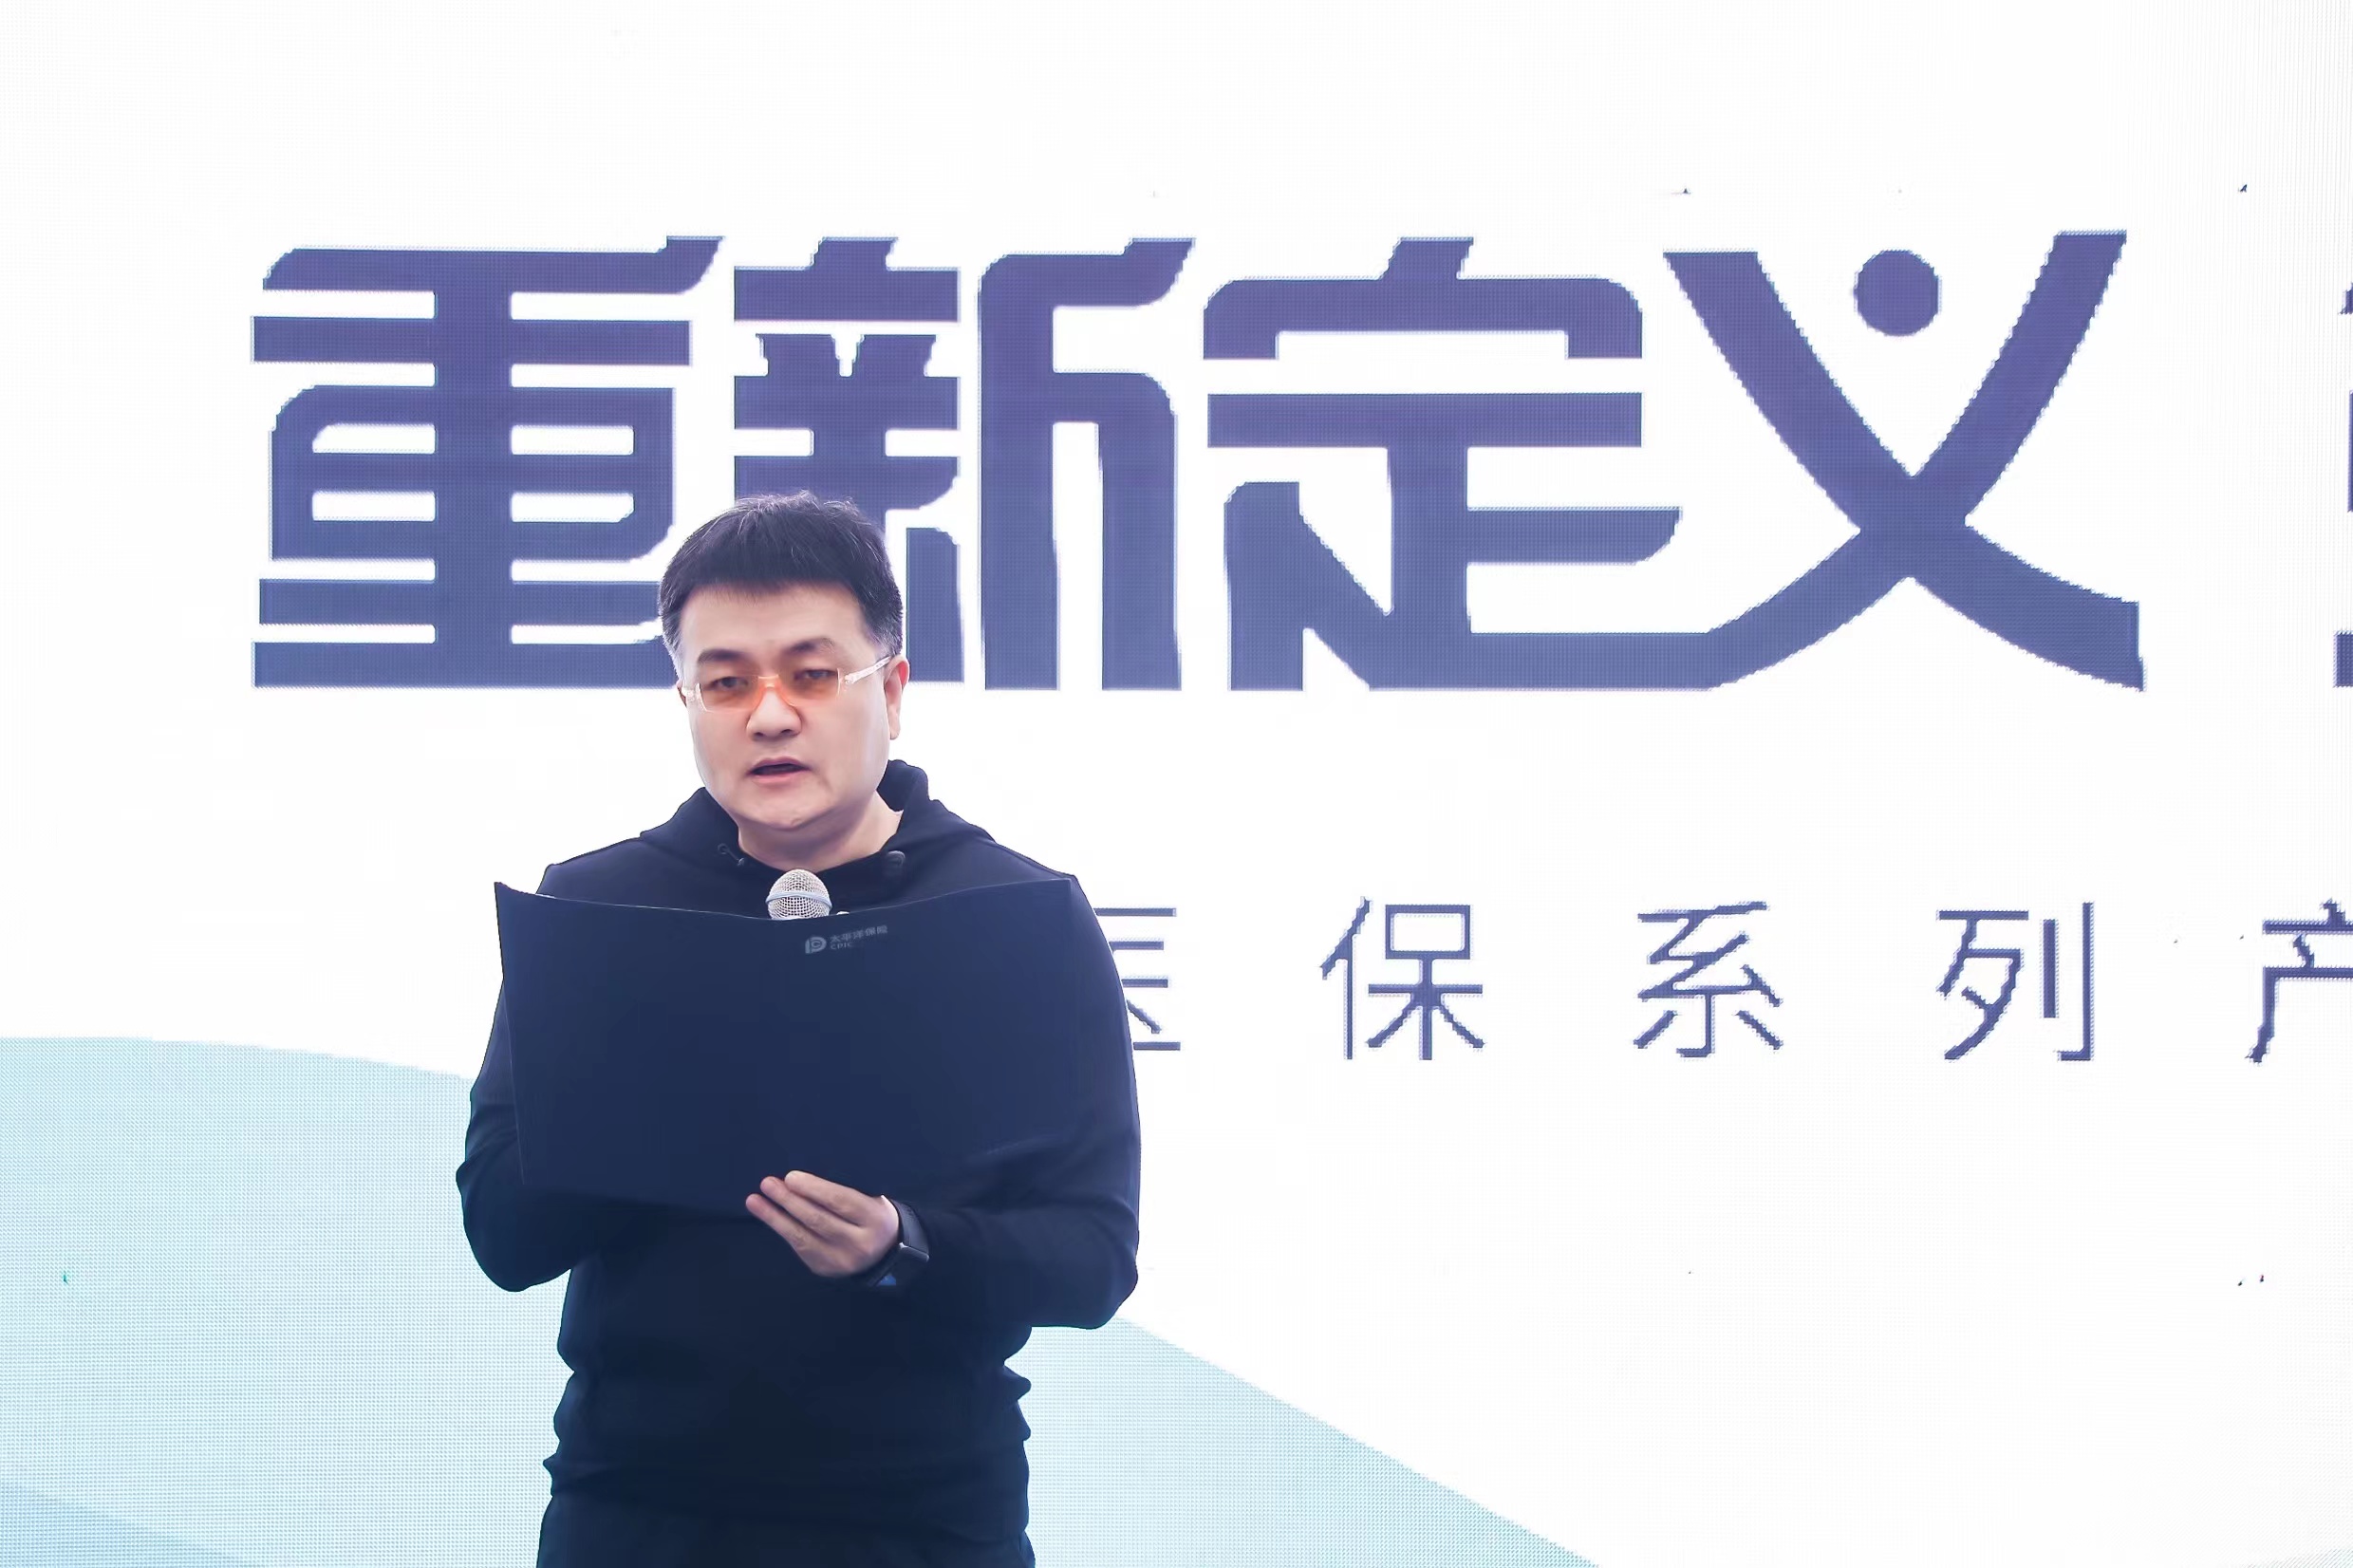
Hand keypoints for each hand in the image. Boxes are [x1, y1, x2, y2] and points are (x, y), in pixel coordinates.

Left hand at [746, 1171, 897, 1277]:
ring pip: (803, 1237)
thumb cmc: (871, 1214)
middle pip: (818, 1219)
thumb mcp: (871, 1198)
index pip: (840, 1202)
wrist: (885, 1252)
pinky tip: (768, 1215)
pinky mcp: (824, 1269)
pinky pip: (799, 1247)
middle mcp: (859, 1243)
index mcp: (874, 1218)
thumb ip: (844, 1190)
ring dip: (775, 1217)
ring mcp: (840, 1260)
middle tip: (768, 1183)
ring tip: (755, 1200)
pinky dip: (781, 1229)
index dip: (813, 1189)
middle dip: (789, 1200)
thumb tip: (801, 1179)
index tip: (790, 1177)